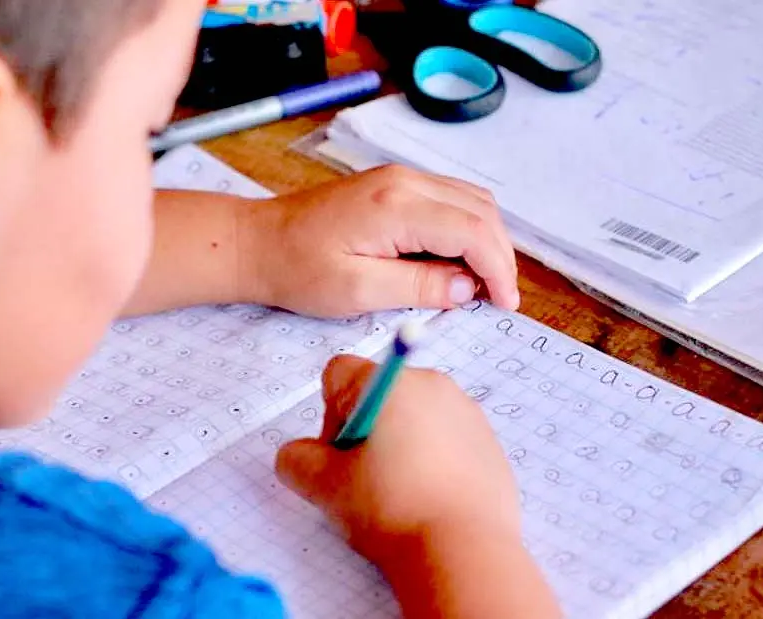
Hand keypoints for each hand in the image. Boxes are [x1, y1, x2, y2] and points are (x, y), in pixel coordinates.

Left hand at [243, 165, 519, 317]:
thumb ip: (418, 286)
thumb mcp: (357, 291)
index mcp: (395, 206)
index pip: (472, 230)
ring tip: (482, 283)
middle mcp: (404, 181)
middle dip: (499, 256)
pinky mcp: (394, 184)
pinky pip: (449, 199)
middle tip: (497, 298)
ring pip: (470, 201)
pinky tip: (458, 261)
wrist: (258, 242)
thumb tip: (466, 288)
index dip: (498, 269)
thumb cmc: (297, 269)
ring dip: (485, 240)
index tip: (504, 303)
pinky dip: (465, 228)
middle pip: (480, 211)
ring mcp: (399, 177)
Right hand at [276, 356, 558, 618]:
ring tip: (402, 495)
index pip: (338, 374)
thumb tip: (299, 455)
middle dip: (366, 432)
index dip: (329, 416)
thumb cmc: (391, 508)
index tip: (342, 456)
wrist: (464, 549)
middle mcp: (432, 383)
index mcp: (390, 382)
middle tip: (368, 480)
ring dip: (399, 446)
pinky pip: (446, 439)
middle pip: (377, 395)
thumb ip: (297, 460)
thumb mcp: (324, 486)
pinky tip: (430, 500)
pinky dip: (433, 461)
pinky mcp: (489, 441)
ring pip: (413, 418)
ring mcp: (467, 411)